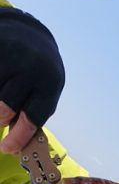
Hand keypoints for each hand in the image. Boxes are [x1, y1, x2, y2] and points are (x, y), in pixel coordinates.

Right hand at [0, 8, 64, 153]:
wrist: (30, 35)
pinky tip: (1, 84)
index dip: (18, 137)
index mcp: (49, 86)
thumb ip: (30, 117)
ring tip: (3, 100)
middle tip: (0, 121)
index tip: (6, 148)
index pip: (32, 118)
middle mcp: (31, 69)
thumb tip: (13, 146)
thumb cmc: (37, 76)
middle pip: (5, 108)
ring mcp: (11, 56)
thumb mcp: (43, 93)